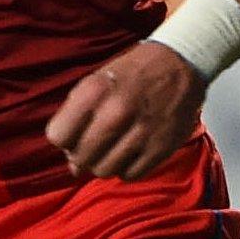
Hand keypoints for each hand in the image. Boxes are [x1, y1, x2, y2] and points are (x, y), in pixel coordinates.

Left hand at [45, 41, 203, 180]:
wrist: (181, 63)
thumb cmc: (132, 73)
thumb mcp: (97, 80)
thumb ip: (77, 118)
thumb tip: (71, 164)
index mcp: (95, 90)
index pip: (58, 135)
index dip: (64, 137)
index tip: (74, 133)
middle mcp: (116, 112)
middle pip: (80, 158)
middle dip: (82, 155)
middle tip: (96, 142)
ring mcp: (140, 132)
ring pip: (104, 170)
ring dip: (105, 162)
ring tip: (115, 145)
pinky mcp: (160, 148)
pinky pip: (130, 175)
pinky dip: (127, 167)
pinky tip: (132, 150)